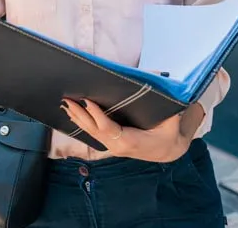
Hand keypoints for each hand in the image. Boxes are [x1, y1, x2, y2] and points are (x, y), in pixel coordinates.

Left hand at [61, 98, 197, 162]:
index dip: (96, 115)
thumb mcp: (172, 123)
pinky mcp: (111, 143)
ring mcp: (113, 146)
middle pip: (94, 129)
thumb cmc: (169, 135)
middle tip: (68, 100)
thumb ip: (169, 109)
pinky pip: (94, 133)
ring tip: (65, 104)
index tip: (86, 101)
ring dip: (77, 118)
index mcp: (130, 141)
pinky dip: (82, 123)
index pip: (107, 128)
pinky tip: (72, 115)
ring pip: (91, 132)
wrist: (168, 151)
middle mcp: (117, 145)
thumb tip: (163, 86)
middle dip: (80, 114)